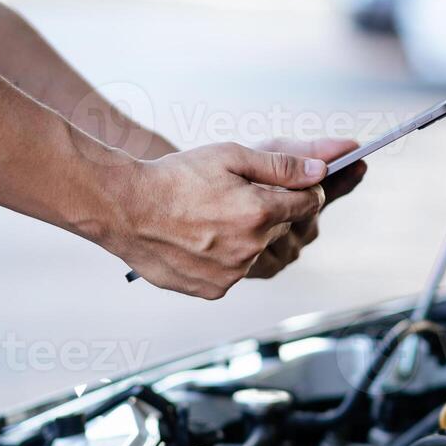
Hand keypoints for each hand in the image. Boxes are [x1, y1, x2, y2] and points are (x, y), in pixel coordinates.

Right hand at [110, 143, 327, 297]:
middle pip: (282, 228)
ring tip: (213, 217)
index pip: (309, 203)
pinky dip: (226, 257)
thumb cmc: (176, 177)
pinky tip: (203, 238)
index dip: (304, 190)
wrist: (125, 209)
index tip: (293, 184)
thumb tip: (320, 171)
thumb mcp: (231, 156)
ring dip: (247, 236)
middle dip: (270, 212)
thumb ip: (282, 166)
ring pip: (257, 252)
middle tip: (237, 197)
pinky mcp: (213, 289)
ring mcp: (232, 274)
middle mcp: (251, 249)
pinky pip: (234, 272)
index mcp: (260, 213)